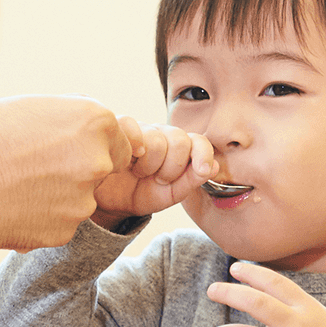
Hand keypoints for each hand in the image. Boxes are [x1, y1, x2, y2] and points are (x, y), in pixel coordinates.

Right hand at [0, 95, 137, 263]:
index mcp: (94, 120)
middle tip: (28, 167)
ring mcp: (82, 201)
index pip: (118, 142)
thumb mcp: (31, 108)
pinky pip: (58, 225)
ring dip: (55, 198)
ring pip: (78, 201)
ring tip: (10, 185)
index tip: (58, 148)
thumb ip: (72, 121)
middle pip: (100, 172)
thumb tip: (96, 132)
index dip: (88, 146)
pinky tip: (7, 206)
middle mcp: (97, 160)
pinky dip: (38, 220)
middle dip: (74, 173)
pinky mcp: (62, 234)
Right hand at [92, 121, 216, 229]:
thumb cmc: (141, 194)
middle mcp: (162, 134)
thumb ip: (192, 180)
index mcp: (179, 148)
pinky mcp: (117, 127)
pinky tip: (124, 162)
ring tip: (138, 173)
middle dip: (172, 167)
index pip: (199, 141)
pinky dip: (130, 146)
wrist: (109, 201)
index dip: (204, 154)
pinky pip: (129, 125)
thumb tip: (216, 167)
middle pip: (179, 139)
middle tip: (159, 180)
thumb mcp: (170, 194)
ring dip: (149, 165)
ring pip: (156, 139)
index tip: (203, 170)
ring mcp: (140, 129)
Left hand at [205, 262, 325, 326]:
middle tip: (212, 290)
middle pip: (255, 303)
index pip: (273, 282)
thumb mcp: (314, 314)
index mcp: (304, 306)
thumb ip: (288, 302)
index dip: (251, 272)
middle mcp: (294, 324)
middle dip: (229, 293)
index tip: (234, 268)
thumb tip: (252, 287)